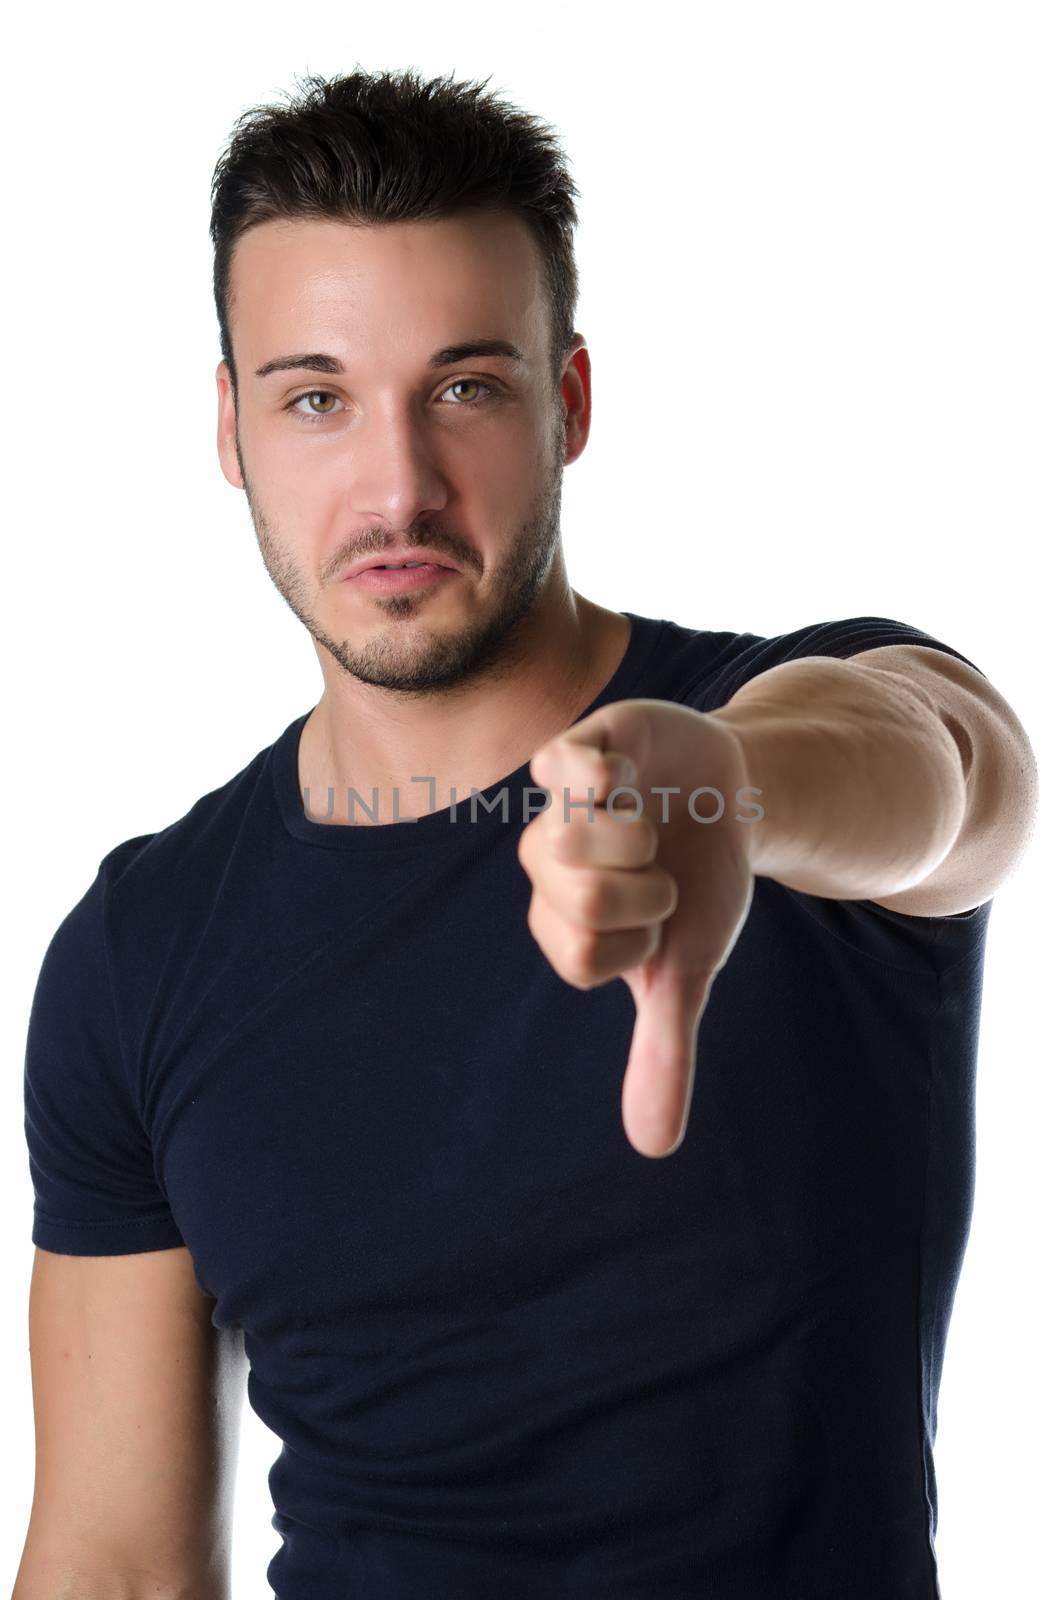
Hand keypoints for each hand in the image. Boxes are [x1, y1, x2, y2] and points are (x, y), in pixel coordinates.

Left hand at [519, 699, 756, 1158]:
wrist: (735, 798)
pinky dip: (606, 782)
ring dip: (634, 842)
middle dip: (643, 893)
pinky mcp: (581, 747)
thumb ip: (663, 1049)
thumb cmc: (700, 885)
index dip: (637, 941)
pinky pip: (562, 764)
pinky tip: (630, 781)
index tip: (657, 924)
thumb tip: (654, 1149)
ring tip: (646, 826)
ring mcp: (560, 803)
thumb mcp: (686, 970)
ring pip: (566, 840)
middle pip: (573, 898)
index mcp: (565, 921)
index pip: (578, 956)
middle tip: (658, 873)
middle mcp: (549, 863)